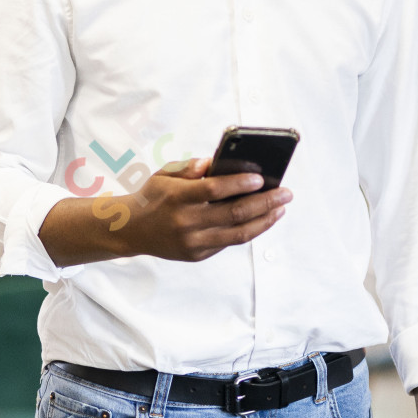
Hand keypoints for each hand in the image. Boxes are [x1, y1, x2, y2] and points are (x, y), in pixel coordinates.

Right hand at [118, 158, 290, 260]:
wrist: (131, 230)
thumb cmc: (153, 196)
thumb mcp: (165, 174)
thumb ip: (190, 167)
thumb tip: (216, 162)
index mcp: (177, 197)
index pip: (214, 190)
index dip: (239, 184)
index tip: (260, 179)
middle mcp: (186, 222)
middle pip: (234, 214)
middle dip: (265, 203)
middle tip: (285, 193)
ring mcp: (192, 242)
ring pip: (238, 234)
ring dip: (265, 220)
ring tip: (281, 208)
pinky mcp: (197, 255)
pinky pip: (229, 242)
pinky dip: (250, 231)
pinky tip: (263, 219)